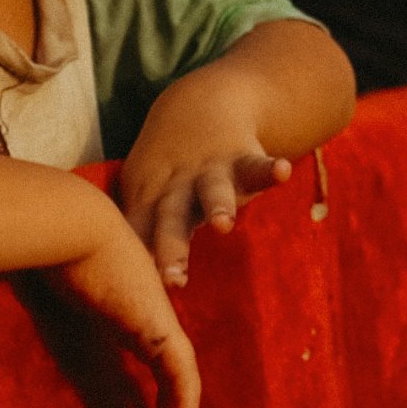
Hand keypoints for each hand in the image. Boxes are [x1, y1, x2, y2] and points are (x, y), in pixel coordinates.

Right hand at [53, 222, 200, 407]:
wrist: (65, 224)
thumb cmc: (46, 249)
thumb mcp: (46, 295)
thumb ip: (48, 312)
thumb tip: (21, 324)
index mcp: (120, 304)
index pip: (145, 348)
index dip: (149, 384)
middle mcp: (142, 310)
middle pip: (166, 366)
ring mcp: (153, 315)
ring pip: (178, 373)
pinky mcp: (156, 324)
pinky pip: (180, 370)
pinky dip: (184, 399)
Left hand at [119, 139, 289, 288]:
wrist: (200, 103)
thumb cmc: (167, 169)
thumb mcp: (143, 195)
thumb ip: (139, 240)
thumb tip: (124, 304)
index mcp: (150, 202)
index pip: (139, 238)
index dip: (135, 266)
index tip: (134, 300)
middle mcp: (177, 188)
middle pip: (171, 221)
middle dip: (171, 249)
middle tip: (172, 280)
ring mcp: (209, 172)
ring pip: (213, 191)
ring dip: (218, 206)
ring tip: (224, 224)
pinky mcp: (241, 158)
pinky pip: (256, 165)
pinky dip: (268, 169)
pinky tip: (282, 171)